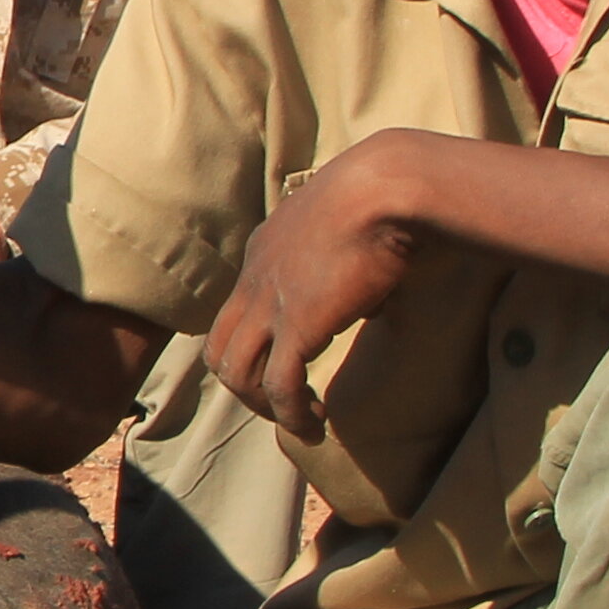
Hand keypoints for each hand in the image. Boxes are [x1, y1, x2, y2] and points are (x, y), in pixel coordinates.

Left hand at [207, 133, 433, 438]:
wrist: (388, 185)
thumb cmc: (385, 196)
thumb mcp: (351, 230)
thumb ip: (346, 265)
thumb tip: (368, 303)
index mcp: (265, 249)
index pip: (236, 310)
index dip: (255, 346)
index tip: (289, 365)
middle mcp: (256, 277)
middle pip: (221, 348)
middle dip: (247, 385)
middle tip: (287, 404)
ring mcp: (271, 302)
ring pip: (237, 373)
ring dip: (266, 407)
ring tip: (302, 420)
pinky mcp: (298, 325)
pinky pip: (278, 386)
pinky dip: (292, 414)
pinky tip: (314, 423)